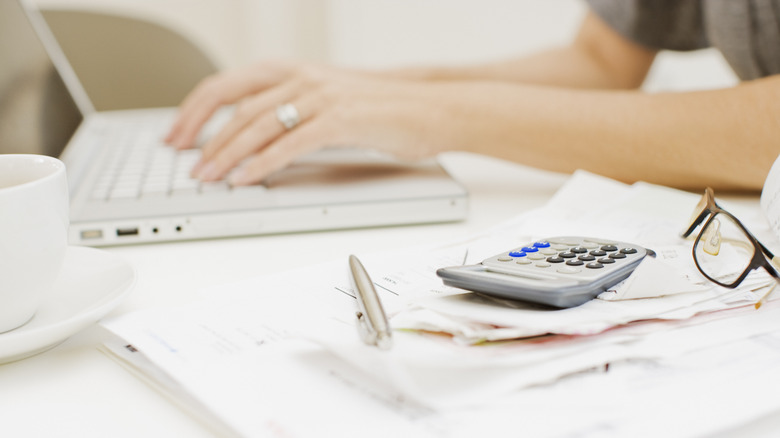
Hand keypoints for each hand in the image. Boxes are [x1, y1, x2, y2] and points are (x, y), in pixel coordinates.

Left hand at [166, 60, 449, 185]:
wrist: (428, 106)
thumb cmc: (378, 109)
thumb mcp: (324, 101)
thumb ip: (287, 110)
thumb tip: (247, 137)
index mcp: (292, 71)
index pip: (227, 85)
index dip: (195, 110)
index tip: (176, 134)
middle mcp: (301, 78)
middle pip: (235, 105)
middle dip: (202, 135)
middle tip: (185, 163)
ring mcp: (320, 97)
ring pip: (258, 125)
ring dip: (226, 153)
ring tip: (207, 176)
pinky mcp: (340, 120)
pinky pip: (290, 143)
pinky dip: (263, 162)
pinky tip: (246, 177)